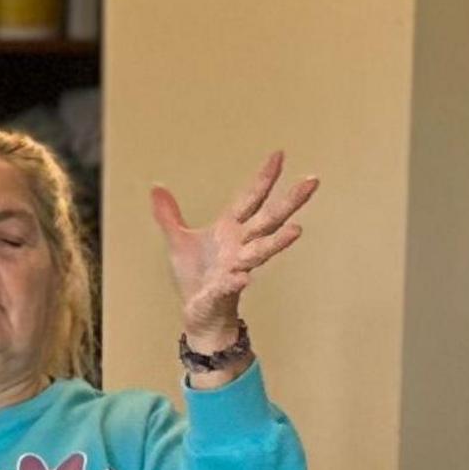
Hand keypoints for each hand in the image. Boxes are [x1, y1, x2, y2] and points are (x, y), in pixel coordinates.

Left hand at [153, 151, 318, 353]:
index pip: (250, 199)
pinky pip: (229, 287)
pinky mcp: (221, 293)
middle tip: (312, 182)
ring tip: (296, 231)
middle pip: (269, 220)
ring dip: (277, 243)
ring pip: (260, 253)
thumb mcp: (177, 241)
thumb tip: (156, 187)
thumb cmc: (195, 277)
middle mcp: (240, 247)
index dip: (264, 178)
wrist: (197, 314)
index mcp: (230, 231)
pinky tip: (243, 278)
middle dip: (290, 202)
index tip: (279, 155)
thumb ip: (169, 215)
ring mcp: (235, 269)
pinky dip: (235, 282)